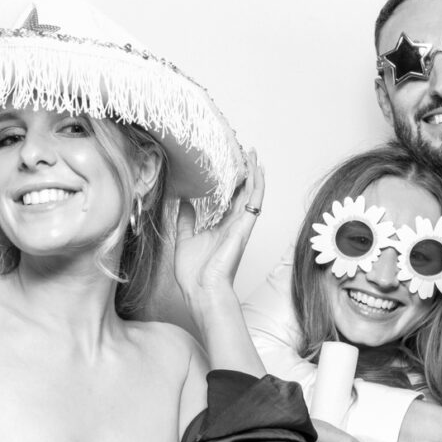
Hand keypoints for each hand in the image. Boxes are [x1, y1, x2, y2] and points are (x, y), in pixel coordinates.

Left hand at [173, 150, 263, 301]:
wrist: (202, 290)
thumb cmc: (194, 273)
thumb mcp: (185, 239)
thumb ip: (187, 220)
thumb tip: (183, 202)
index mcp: (219, 227)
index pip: (227, 199)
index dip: (228, 182)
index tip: (225, 164)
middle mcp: (232, 224)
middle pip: (241, 192)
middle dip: (242, 172)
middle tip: (241, 151)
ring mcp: (240, 225)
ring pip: (251, 193)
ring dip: (253, 173)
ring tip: (252, 153)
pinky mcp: (244, 227)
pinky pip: (255, 202)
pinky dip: (258, 185)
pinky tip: (258, 170)